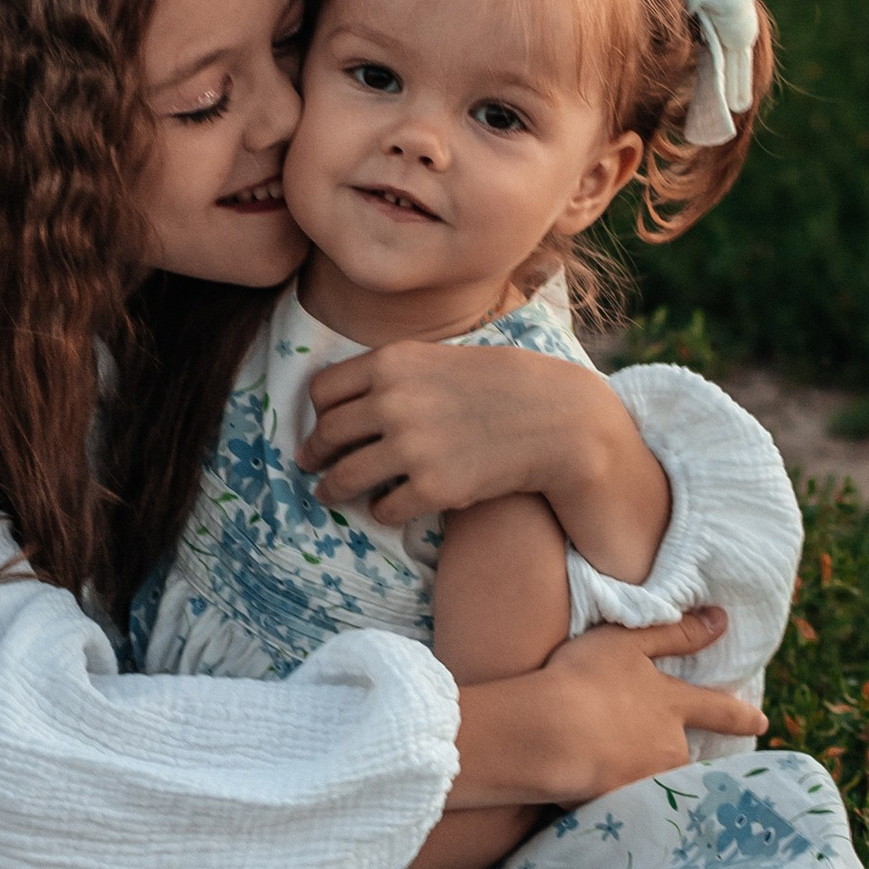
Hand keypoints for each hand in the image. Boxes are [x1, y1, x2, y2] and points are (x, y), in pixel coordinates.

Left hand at [300, 339, 668, 574]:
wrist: (557, 418)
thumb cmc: (501, 385)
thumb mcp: (441, 358)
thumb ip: (394, 372)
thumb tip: (346, 399)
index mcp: (391, 362)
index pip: (323, 391)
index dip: (317, 413)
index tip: (320, 425)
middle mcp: (392, 402)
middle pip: (327, 435)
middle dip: (314, 454)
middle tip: (311, 464)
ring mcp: (410, 447)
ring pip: (344, 478)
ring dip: (332, 489)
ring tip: (329, 494)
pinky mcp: (432, 487)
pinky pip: (383, 508)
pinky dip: (380, 510)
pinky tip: (386, 507)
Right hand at [454, 613, 760, 811]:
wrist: (548, 734)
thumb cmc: (585, 678)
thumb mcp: (628, 642)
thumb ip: (675, 633)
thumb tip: (721, 619)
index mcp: (672, 706)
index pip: (718, 710)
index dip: (741, 716)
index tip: (762, 724)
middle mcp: (668, 748)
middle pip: (684, 755)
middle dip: (678, 755)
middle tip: (663, 755)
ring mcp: (645, 781)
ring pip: (659, 782)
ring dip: (648, 779)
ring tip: (622, 776)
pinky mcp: (619, 808)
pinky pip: (624, 807)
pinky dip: (616, 802)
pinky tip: (599, 800)